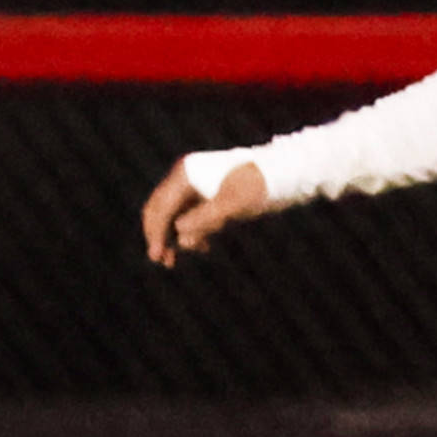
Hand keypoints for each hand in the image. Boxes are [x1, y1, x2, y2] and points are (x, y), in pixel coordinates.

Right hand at [143, 153, 270, 265]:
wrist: (280, 175)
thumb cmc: (257, 186)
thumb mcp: (233, 204)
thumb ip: (206, 219)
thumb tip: (180, 236)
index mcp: (185, 174)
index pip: (161, 206)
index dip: (156, 232)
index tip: (157, 256)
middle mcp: (185, 178)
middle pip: (160, 210)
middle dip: (160, 236)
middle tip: (163, 262)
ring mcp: (194, 187)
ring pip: (172, 215)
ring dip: (173, 237)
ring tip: (174, 261)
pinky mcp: (205, 197)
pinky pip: (188, 217)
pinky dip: (189, 233)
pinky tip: (202, 247)